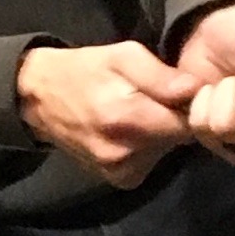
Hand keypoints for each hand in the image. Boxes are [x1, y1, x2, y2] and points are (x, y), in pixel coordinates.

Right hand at [15, 41, 197, 187]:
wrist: (39, 99)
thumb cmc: (84, 70)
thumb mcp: (122, 56)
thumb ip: (160, 75)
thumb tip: (195, 90)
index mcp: (127, 118)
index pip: (188, 123)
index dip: (192, 106)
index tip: (183, 93)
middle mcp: (124, 152)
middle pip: (179, 139)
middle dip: (176, 119)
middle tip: (157, 100)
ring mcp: (119, 170)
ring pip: (166, 152)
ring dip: (161, 134)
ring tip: (139, 113)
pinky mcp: (118, 180)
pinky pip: (150, 162)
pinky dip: (147, 147)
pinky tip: (130, 131)